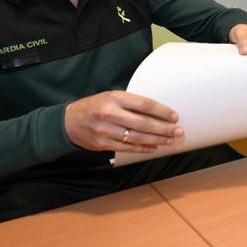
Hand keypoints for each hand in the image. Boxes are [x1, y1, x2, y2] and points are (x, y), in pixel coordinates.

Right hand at [64, 91, 182, 152]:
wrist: (69, 121)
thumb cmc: (95, 107)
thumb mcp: (111, 97)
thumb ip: (131, 103)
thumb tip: (157, 112)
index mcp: (114, 98)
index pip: (144, 104)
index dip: (162, 111)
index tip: (174, 116)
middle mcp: (110, 114)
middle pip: (143, 123)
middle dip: (164, 129)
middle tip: (178, 131)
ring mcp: (105, 130)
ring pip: (137, 138)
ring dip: (157, 140)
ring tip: (170, 140)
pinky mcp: (102, 144)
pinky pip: (127, 148)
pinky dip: (142, 148)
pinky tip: (153, 147)